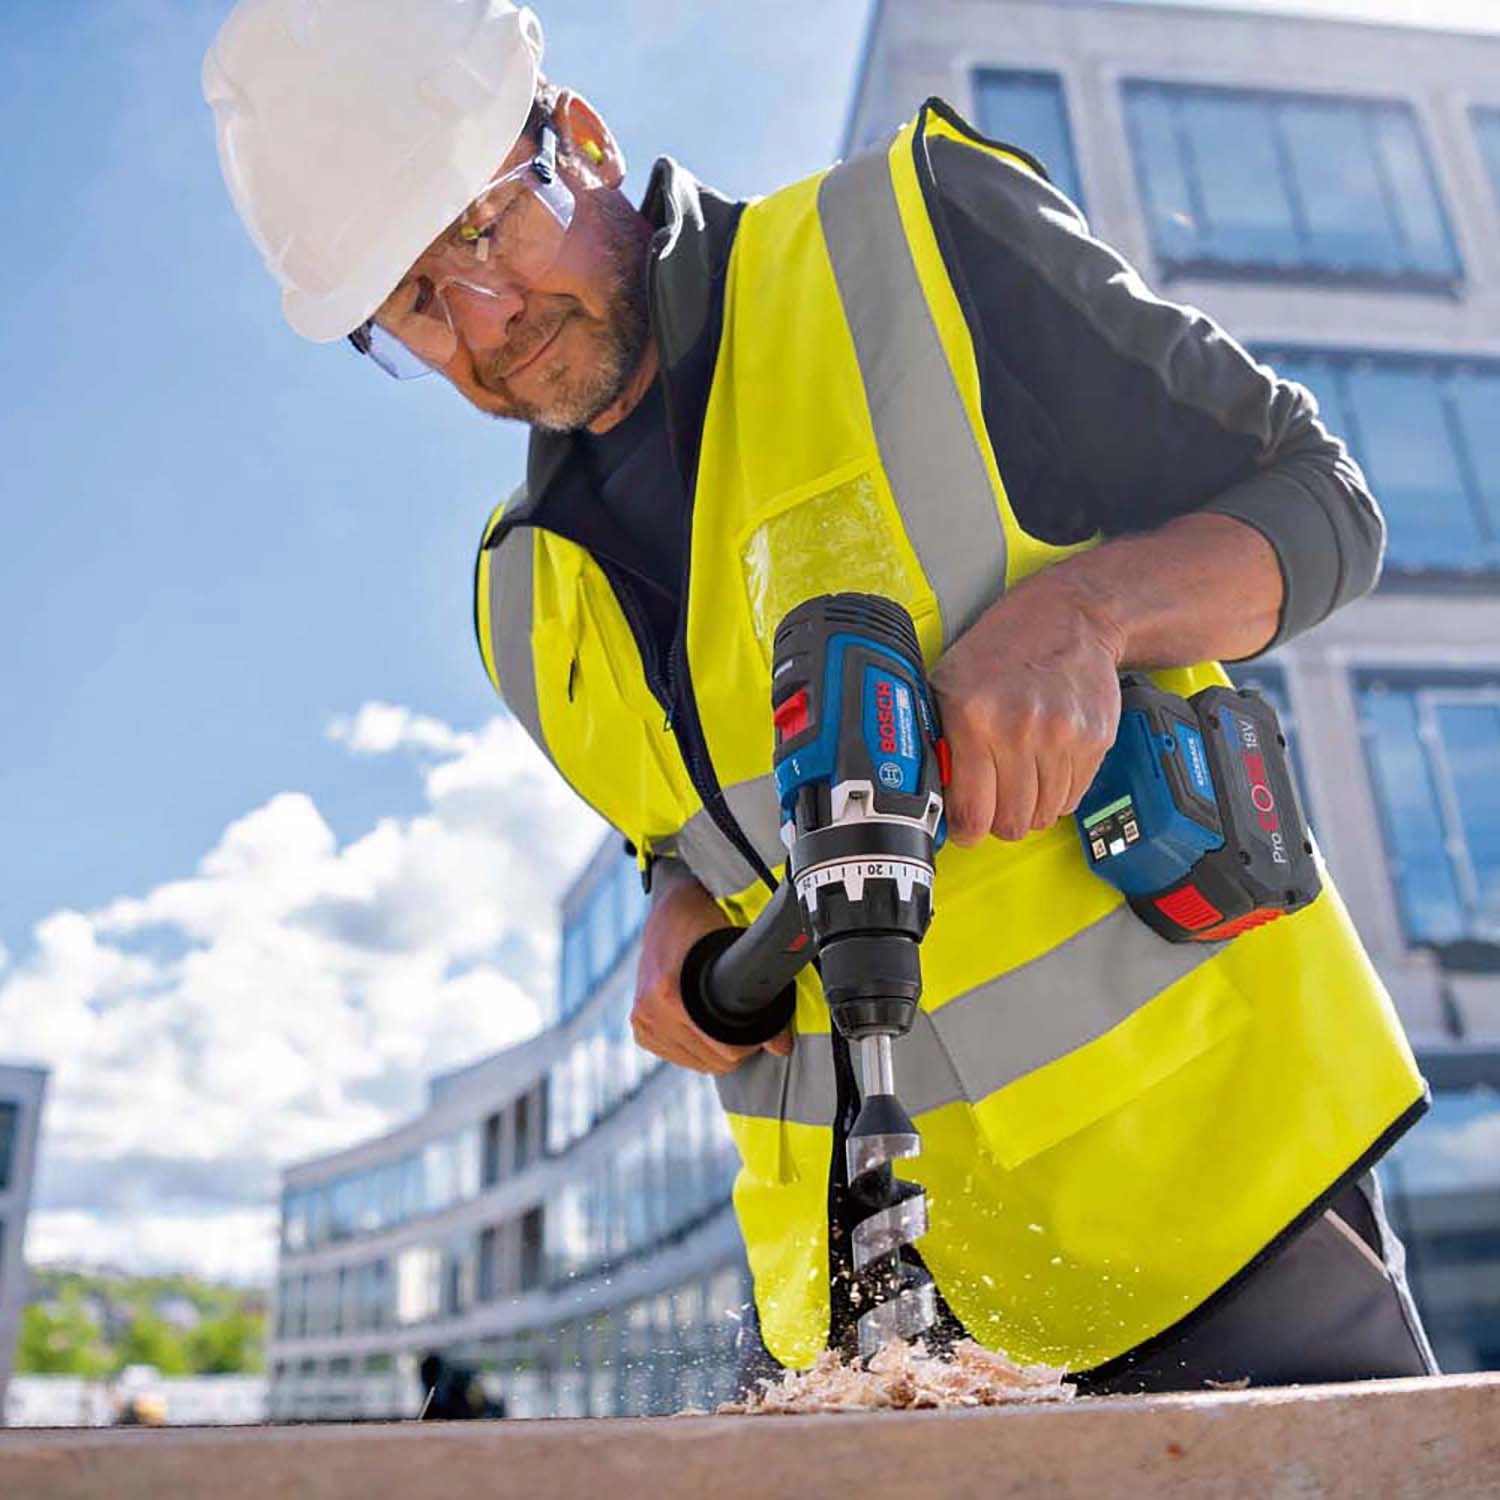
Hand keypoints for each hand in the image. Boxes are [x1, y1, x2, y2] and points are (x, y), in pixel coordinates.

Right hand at [631, 873, 794, 1074]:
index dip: (750, 1042)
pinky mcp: (640, 1026)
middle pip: (711, 1060)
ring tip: (727, 1023)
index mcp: (669, 993)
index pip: (722, 1050)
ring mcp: (642, 1019)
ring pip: (695, 1063)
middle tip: (748, 1025)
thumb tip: (782, 1045)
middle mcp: (650, 1010)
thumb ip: (758, 998)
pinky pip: (677, 1057)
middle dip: (735, 1047)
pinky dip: (696, 1050)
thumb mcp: (734, 952)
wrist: (670, 910)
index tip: (761, 1029)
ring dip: (715, 1051)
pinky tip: (706, 1029)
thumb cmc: (703, 923)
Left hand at [930, 572, 1124, 844]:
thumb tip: (925, 793)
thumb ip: (938, 739)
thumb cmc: (1001, 650)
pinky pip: (1073, 798)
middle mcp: (1019, 730)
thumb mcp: (948, 684)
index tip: (964, 829)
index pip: (972, 812)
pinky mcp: (1095, 740)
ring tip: (1020, 779)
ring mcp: (1062, 737)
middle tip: (993, 804)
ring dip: (1029, 808)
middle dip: (998, 822)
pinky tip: (1045, 767)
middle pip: (1012, 822)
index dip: (965, 831)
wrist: (1068, 617)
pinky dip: (1057, 793)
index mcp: (974, 718)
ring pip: (1044, 815)